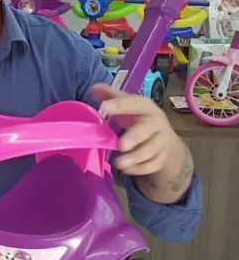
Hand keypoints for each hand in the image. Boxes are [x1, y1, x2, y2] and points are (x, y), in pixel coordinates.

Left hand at [93, 84, 193, 203]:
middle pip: (147, 129)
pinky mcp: (162, 158)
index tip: (103, 108)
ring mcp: (162, 141)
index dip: (119, 105)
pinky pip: (153, 165)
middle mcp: (157, 123)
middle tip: (121, 145)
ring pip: (151, 150)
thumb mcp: (128, 106)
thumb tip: (93, 89)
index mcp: (146, 107)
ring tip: (119, 163)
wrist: (164, 139)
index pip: (134, 103)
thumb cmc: (139, 119)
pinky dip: (140, 169)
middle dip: (135, 137)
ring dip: (135, 157)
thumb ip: (111, 97)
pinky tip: (127, 170)